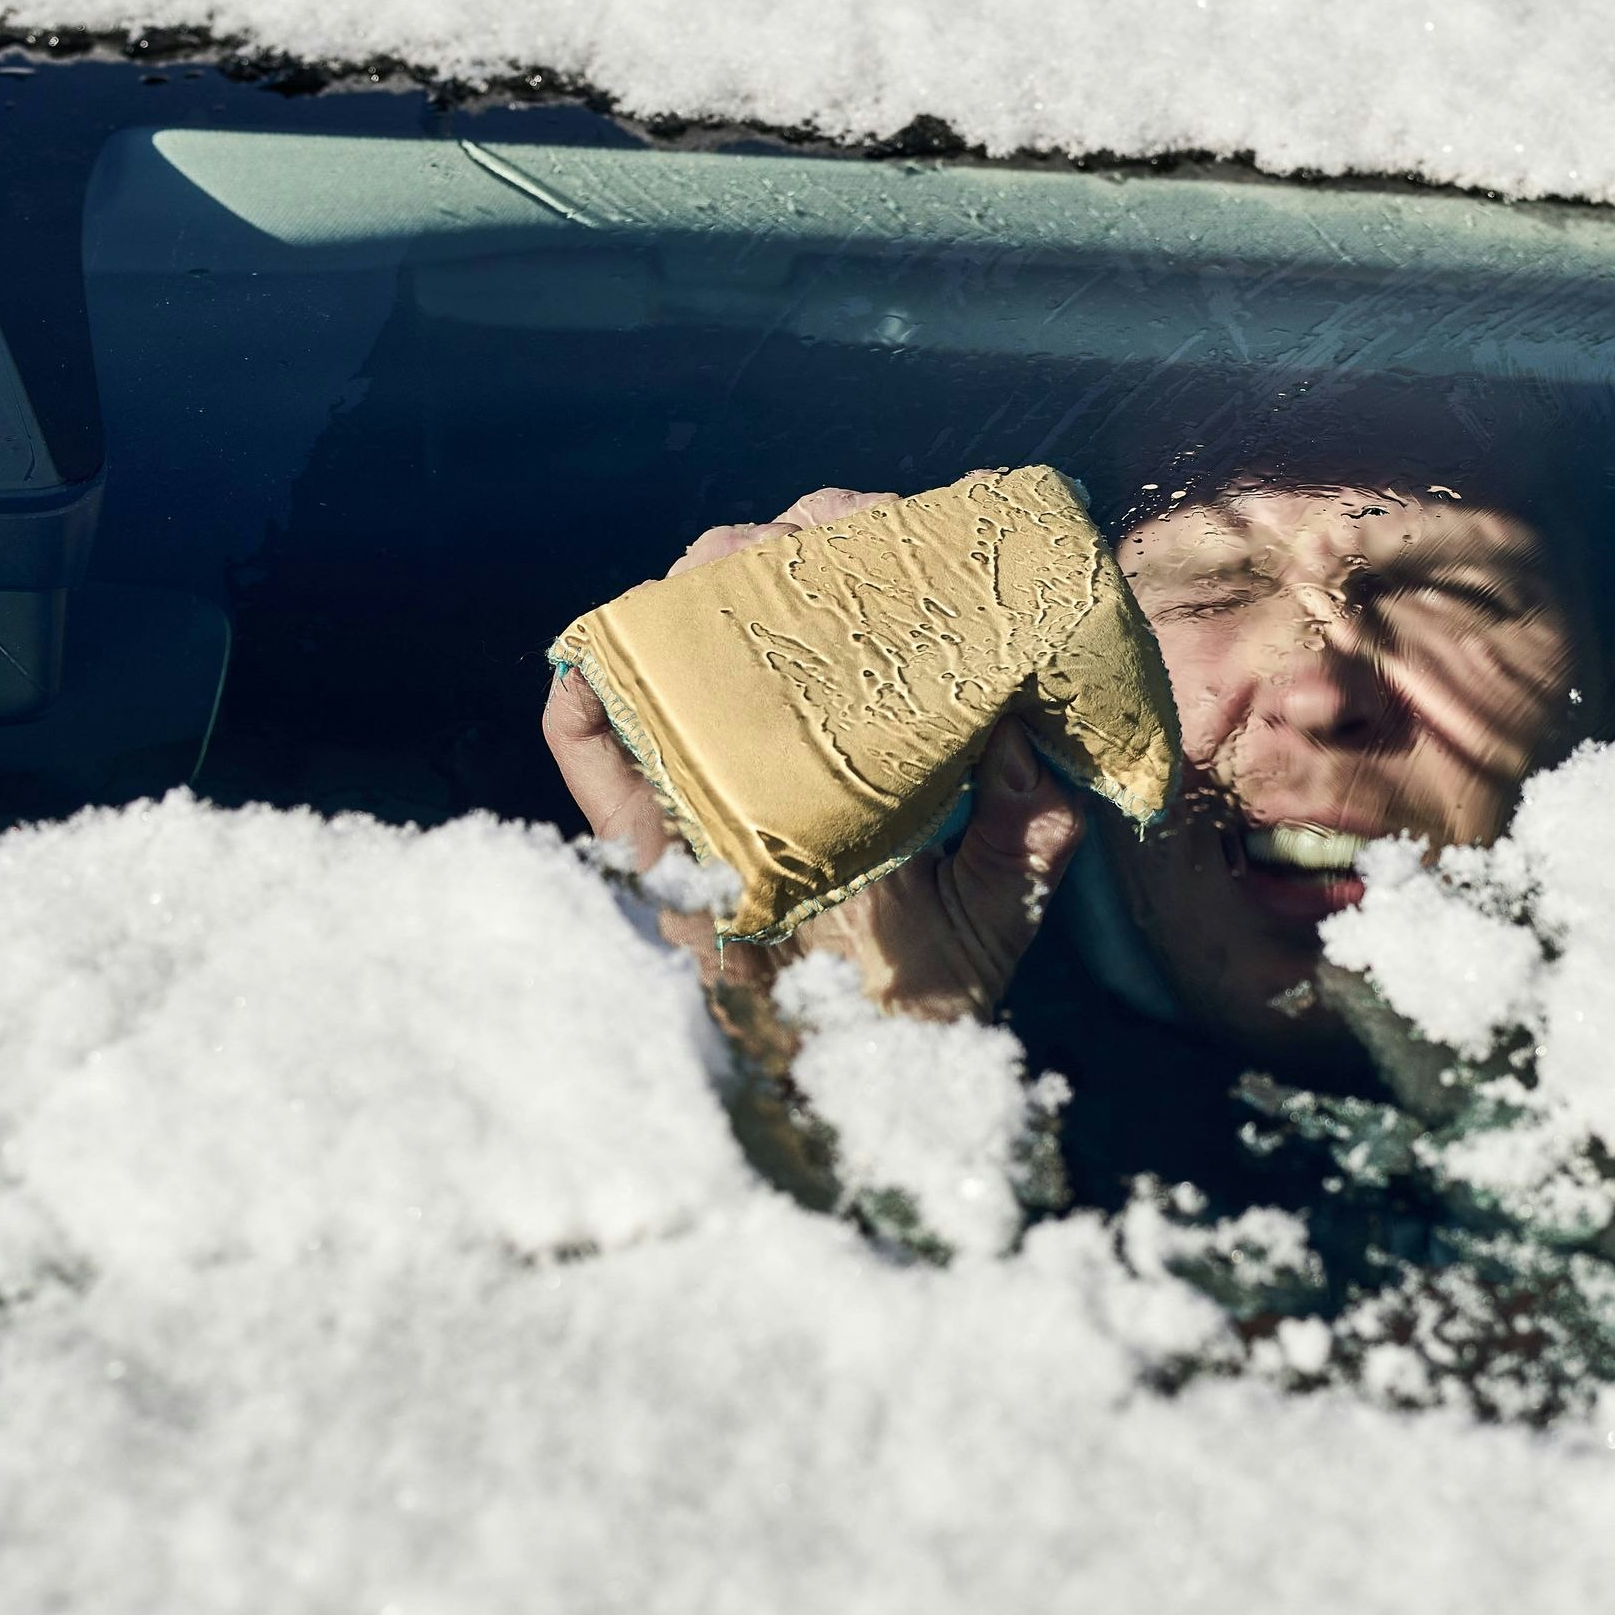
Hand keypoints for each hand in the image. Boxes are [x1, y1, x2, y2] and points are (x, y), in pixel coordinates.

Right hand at [542, 488, 1087, 1043]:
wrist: (862, 1089)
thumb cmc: (932, 994)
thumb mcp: (1005, 894)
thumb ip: (1027, 819)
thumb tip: (1021, 730)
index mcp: (857, 740)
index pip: (852, 612)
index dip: (871, 549)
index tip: (909, 525)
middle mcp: (776, 744)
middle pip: (756, 604)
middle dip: (782, 546)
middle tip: (823, 532)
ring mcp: (703, 781)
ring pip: (672, 648)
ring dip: (693, 590)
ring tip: (731, 565)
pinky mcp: (644, 840)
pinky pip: (591, 749)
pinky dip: (587, 697)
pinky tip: (608, 660)